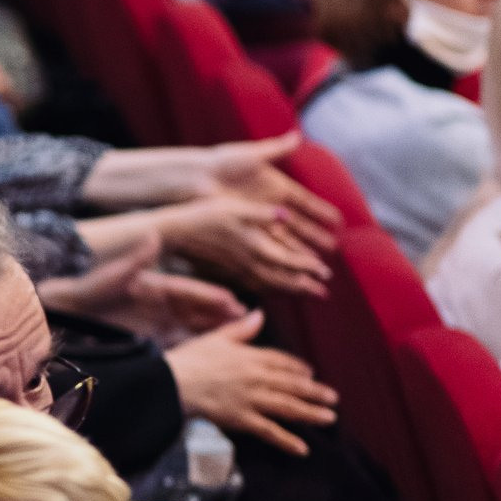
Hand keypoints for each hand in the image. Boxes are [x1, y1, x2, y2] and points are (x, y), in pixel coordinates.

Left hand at [40, 234, 247, 344]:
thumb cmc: (83, 288)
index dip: (210, 296)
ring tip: (238, 339)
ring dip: (212, 333)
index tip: (233, 301)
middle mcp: (156, 304)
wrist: (61, 310)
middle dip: (220, 316)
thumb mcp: (111, 275)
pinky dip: (192, 349)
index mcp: (151, 286)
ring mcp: (151, 323)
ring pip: (189, 329)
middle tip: (249, 322)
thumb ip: (136, 260)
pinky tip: (210, 356)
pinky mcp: (144, 341)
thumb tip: (155, 236)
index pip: (187, 291)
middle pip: (195, 311)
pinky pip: (173, 345)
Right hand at [150, 194, 331, 296]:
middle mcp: (248, 262)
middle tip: (323, 291)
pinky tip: (274, 289)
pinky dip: (269, 288)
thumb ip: (261, 213)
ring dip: (289, 290)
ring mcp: (237, 269)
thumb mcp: (234, 207)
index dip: (307, 266)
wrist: (176, 232)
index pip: (287, 260)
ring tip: (306, 293)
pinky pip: (254, 284)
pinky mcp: (228, 270)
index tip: (325, 271)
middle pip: (281, 279)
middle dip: (303, 285)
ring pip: (269, 284)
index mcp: (254, 245)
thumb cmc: (203, 215)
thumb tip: (285, 215)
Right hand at [165, 312, 339, 455]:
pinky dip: (287, 440)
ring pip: (288, 407)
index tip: (310, 373)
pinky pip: (270, 431)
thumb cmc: (190, 358)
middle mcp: (258, 378)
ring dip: (310, 413)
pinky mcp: (243, 419)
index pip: (282, 362)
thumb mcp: (216, 337)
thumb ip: (241, 328)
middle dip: (314, 392)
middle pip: (292, 385)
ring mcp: (252, 400)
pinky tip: (302, 449)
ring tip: (329, 419)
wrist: (172, 383)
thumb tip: (260, 314)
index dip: (297, 368)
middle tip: (333, 398)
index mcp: (251, 357)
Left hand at [193, 134, 341, 255]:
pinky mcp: (246, 228)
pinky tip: (292, 265)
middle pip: (299, 224)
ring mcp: (258, 218)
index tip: (339, 221)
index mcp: (276, 186)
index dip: (321, 212)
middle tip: (334, 248)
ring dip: (302, 249)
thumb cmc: (222, 163)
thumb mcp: (252, 155)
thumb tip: (298, 136)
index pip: (306, 202)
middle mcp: (270, 205)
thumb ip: (276, 149)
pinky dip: (280, 253)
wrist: (196, 177)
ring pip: (286, 237)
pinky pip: (268, 243)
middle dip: (316, 236)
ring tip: (319, 263)